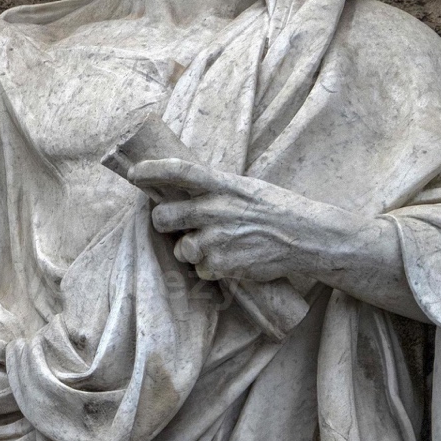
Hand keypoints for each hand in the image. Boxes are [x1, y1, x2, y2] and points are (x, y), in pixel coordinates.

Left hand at [127, 159, 371, 283]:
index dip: (151, 170)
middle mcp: (215, 209)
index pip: (178, 171)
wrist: (306, 237)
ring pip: (181, 249)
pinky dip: (211, 268)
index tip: (134, 173)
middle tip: (176, 223)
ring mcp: (217, 239)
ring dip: (192, 250)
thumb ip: (215, 190)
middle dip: (164, 223)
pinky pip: (201, 270)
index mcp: (222, 184)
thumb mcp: (246, 188)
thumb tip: (182, 193)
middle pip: (163, 217)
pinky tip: (233, 259)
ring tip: (219, 245)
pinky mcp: (222, 265)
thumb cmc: (275, 210)